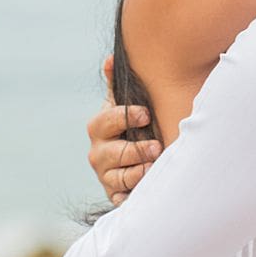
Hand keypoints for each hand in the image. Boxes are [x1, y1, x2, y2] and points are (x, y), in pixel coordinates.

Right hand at [88, 56, 159, 205]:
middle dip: (136, 149)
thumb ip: (117, 83)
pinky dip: (132, 195)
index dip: (126, 116)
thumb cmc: (131, 125)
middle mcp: (98, 153)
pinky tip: (145, 188)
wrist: (132, 157)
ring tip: (155, 166)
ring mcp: (106, 175)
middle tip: (157, 147)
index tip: (146, 113)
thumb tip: (111, 59)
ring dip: (139, 172)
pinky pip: (122, 198)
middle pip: (113, 153)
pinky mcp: (115, 195)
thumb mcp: (123, 104)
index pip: (107, 121)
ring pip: (119, 177)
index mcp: (99, 128)